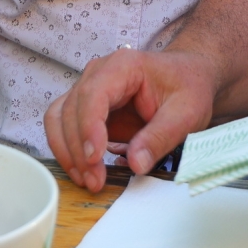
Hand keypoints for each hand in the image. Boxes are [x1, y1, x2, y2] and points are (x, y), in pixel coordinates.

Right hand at [44, 48, 217, 191]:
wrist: (188, 76)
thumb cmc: (188, 87)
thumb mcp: (187, 113)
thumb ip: (161, 136)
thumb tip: (136, 164)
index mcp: (123, 66)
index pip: (93, 95)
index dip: (89, 128)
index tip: (94, 159)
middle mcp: (98, 73)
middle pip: (71, 109)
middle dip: (78, 150)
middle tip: (95, 182)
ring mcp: (89, 89)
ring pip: (59, 118)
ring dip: (66, 151)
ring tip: (86, 180)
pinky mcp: (87, 107)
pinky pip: (64, 126)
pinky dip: (67, 149)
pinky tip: (82, 171)